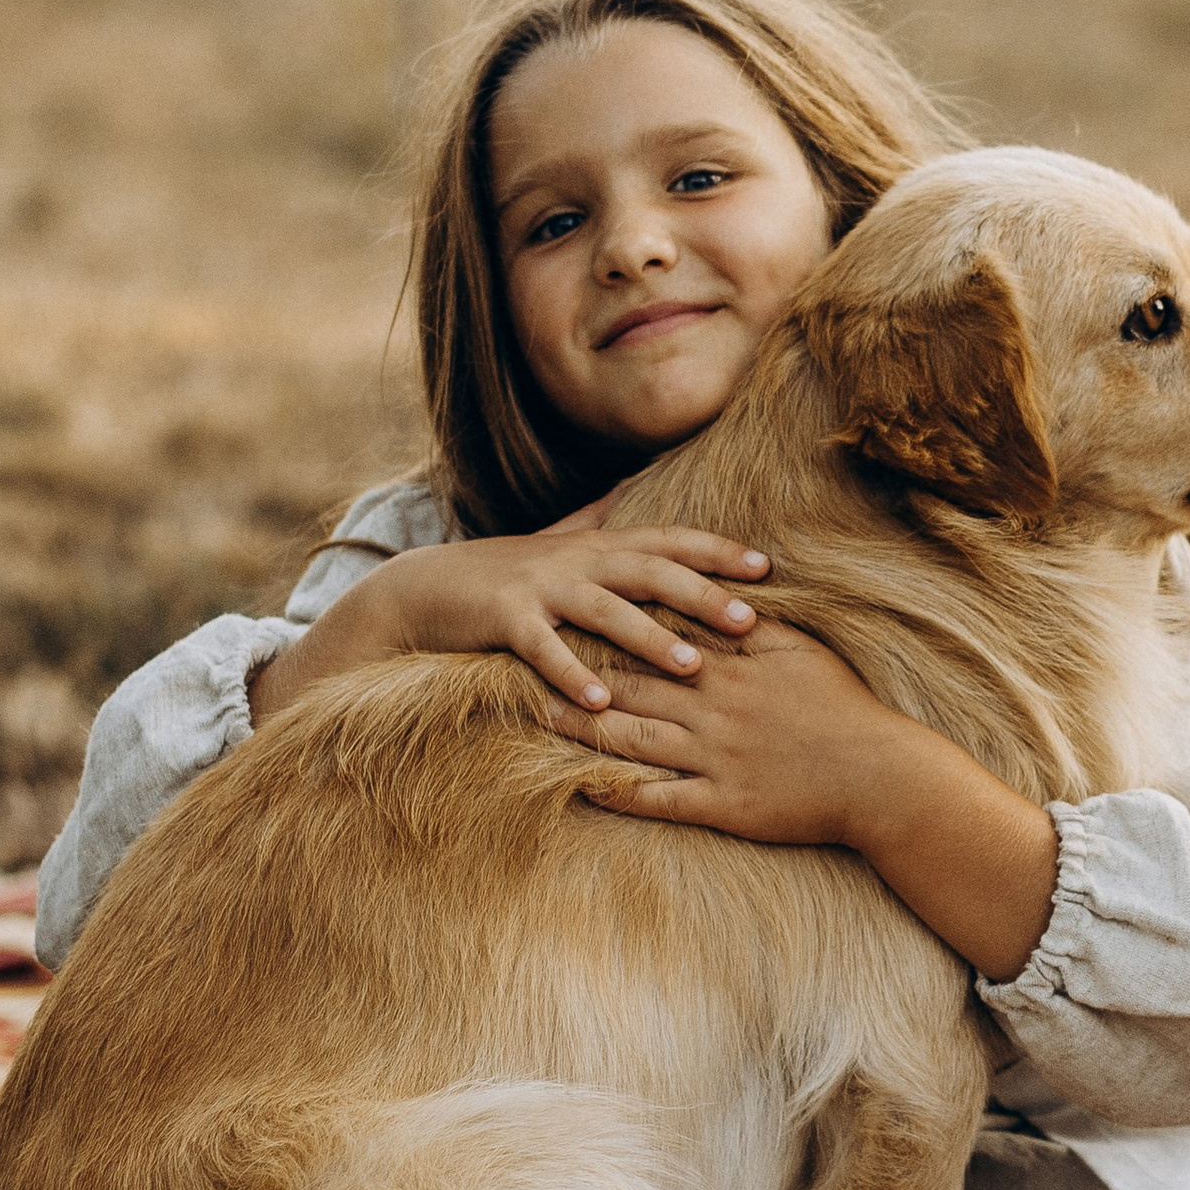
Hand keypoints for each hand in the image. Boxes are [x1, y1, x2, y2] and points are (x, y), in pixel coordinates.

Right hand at [250, 521, 770, 726]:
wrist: (422, 590)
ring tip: (692, 666)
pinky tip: (597, 703)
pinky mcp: (503, 619)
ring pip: (604, 609)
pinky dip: (569, 674)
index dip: (718, 551)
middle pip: (650, 571)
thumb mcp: (557, 541)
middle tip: (750, 620)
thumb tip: (636, 485)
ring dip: (649, 637)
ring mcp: (539, 588)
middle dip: (702, 594)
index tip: (767, 568)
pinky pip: (542, 650)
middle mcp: (576, 560)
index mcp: (597, 546)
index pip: (669, 542)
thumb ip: (600, 517)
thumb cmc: (502, 573)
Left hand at [546, 611, 918, 844]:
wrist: (879, 774)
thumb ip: (757, 624)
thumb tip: (720, 597)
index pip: (658, 639)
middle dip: (576, 671)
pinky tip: (581, 786)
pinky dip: (618, 794)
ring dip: (581, 727)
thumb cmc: (846, 708)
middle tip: (525, 657)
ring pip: (633, 740)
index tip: (569, 609)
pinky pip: (658, 800)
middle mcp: (713, 710)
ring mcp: (713, 760)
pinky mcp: (721, 805)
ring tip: (538, 715)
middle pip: (631, 685)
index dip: (610, 625)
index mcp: (731, 668)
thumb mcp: (805, 651)